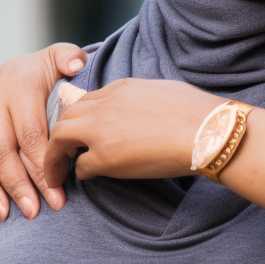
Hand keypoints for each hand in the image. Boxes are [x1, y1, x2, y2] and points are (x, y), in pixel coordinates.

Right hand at [0, 44, 86, 219]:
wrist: (16, 67)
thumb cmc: (46, 71)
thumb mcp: (59, 58)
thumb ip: (69, 58)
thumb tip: (77, 64)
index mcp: (16, 88)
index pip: (29, 135)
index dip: (42, 166)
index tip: (59, 192)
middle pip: (1, 151)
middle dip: (17, 184)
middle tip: (35, 211)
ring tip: (8, 215)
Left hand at [43, 78, 221, 186]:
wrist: (206, 131)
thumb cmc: (196, 112)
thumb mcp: (163, 91)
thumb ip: (142, 98)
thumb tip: (140, 110)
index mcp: (121, 87)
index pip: (88, 99)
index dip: (83, 115)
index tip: (83, 128)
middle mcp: (105, 106)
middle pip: (67, 114)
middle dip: (61, 131)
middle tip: (62, 147)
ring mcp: (101, 131)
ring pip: (61, 137)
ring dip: (58, 153)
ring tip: (60, 167)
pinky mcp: (105, 158)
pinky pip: (81, 167)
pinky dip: (81, 172)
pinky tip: (90, 176)